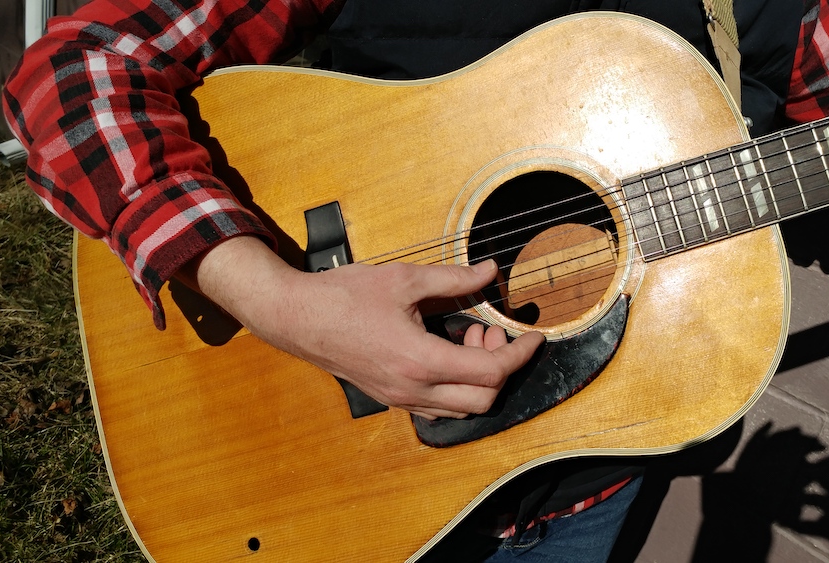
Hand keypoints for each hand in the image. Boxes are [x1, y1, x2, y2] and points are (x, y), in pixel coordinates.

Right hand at [181, 236, 544, 418]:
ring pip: (462, 409)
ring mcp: (401, 399)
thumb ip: (454, 279)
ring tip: (467, 337)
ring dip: (477, 379)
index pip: (491, 372)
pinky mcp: (391, 398)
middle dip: (500, 367)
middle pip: (483, 399)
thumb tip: (489, 272)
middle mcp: (413, 389)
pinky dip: (456, 387)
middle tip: (491, 330)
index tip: (533, 337)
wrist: (296, 317)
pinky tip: (446, 353)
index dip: (520, 354)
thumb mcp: (404, 279)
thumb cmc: (342, 297)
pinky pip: (438, 408)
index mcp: (420, 360)